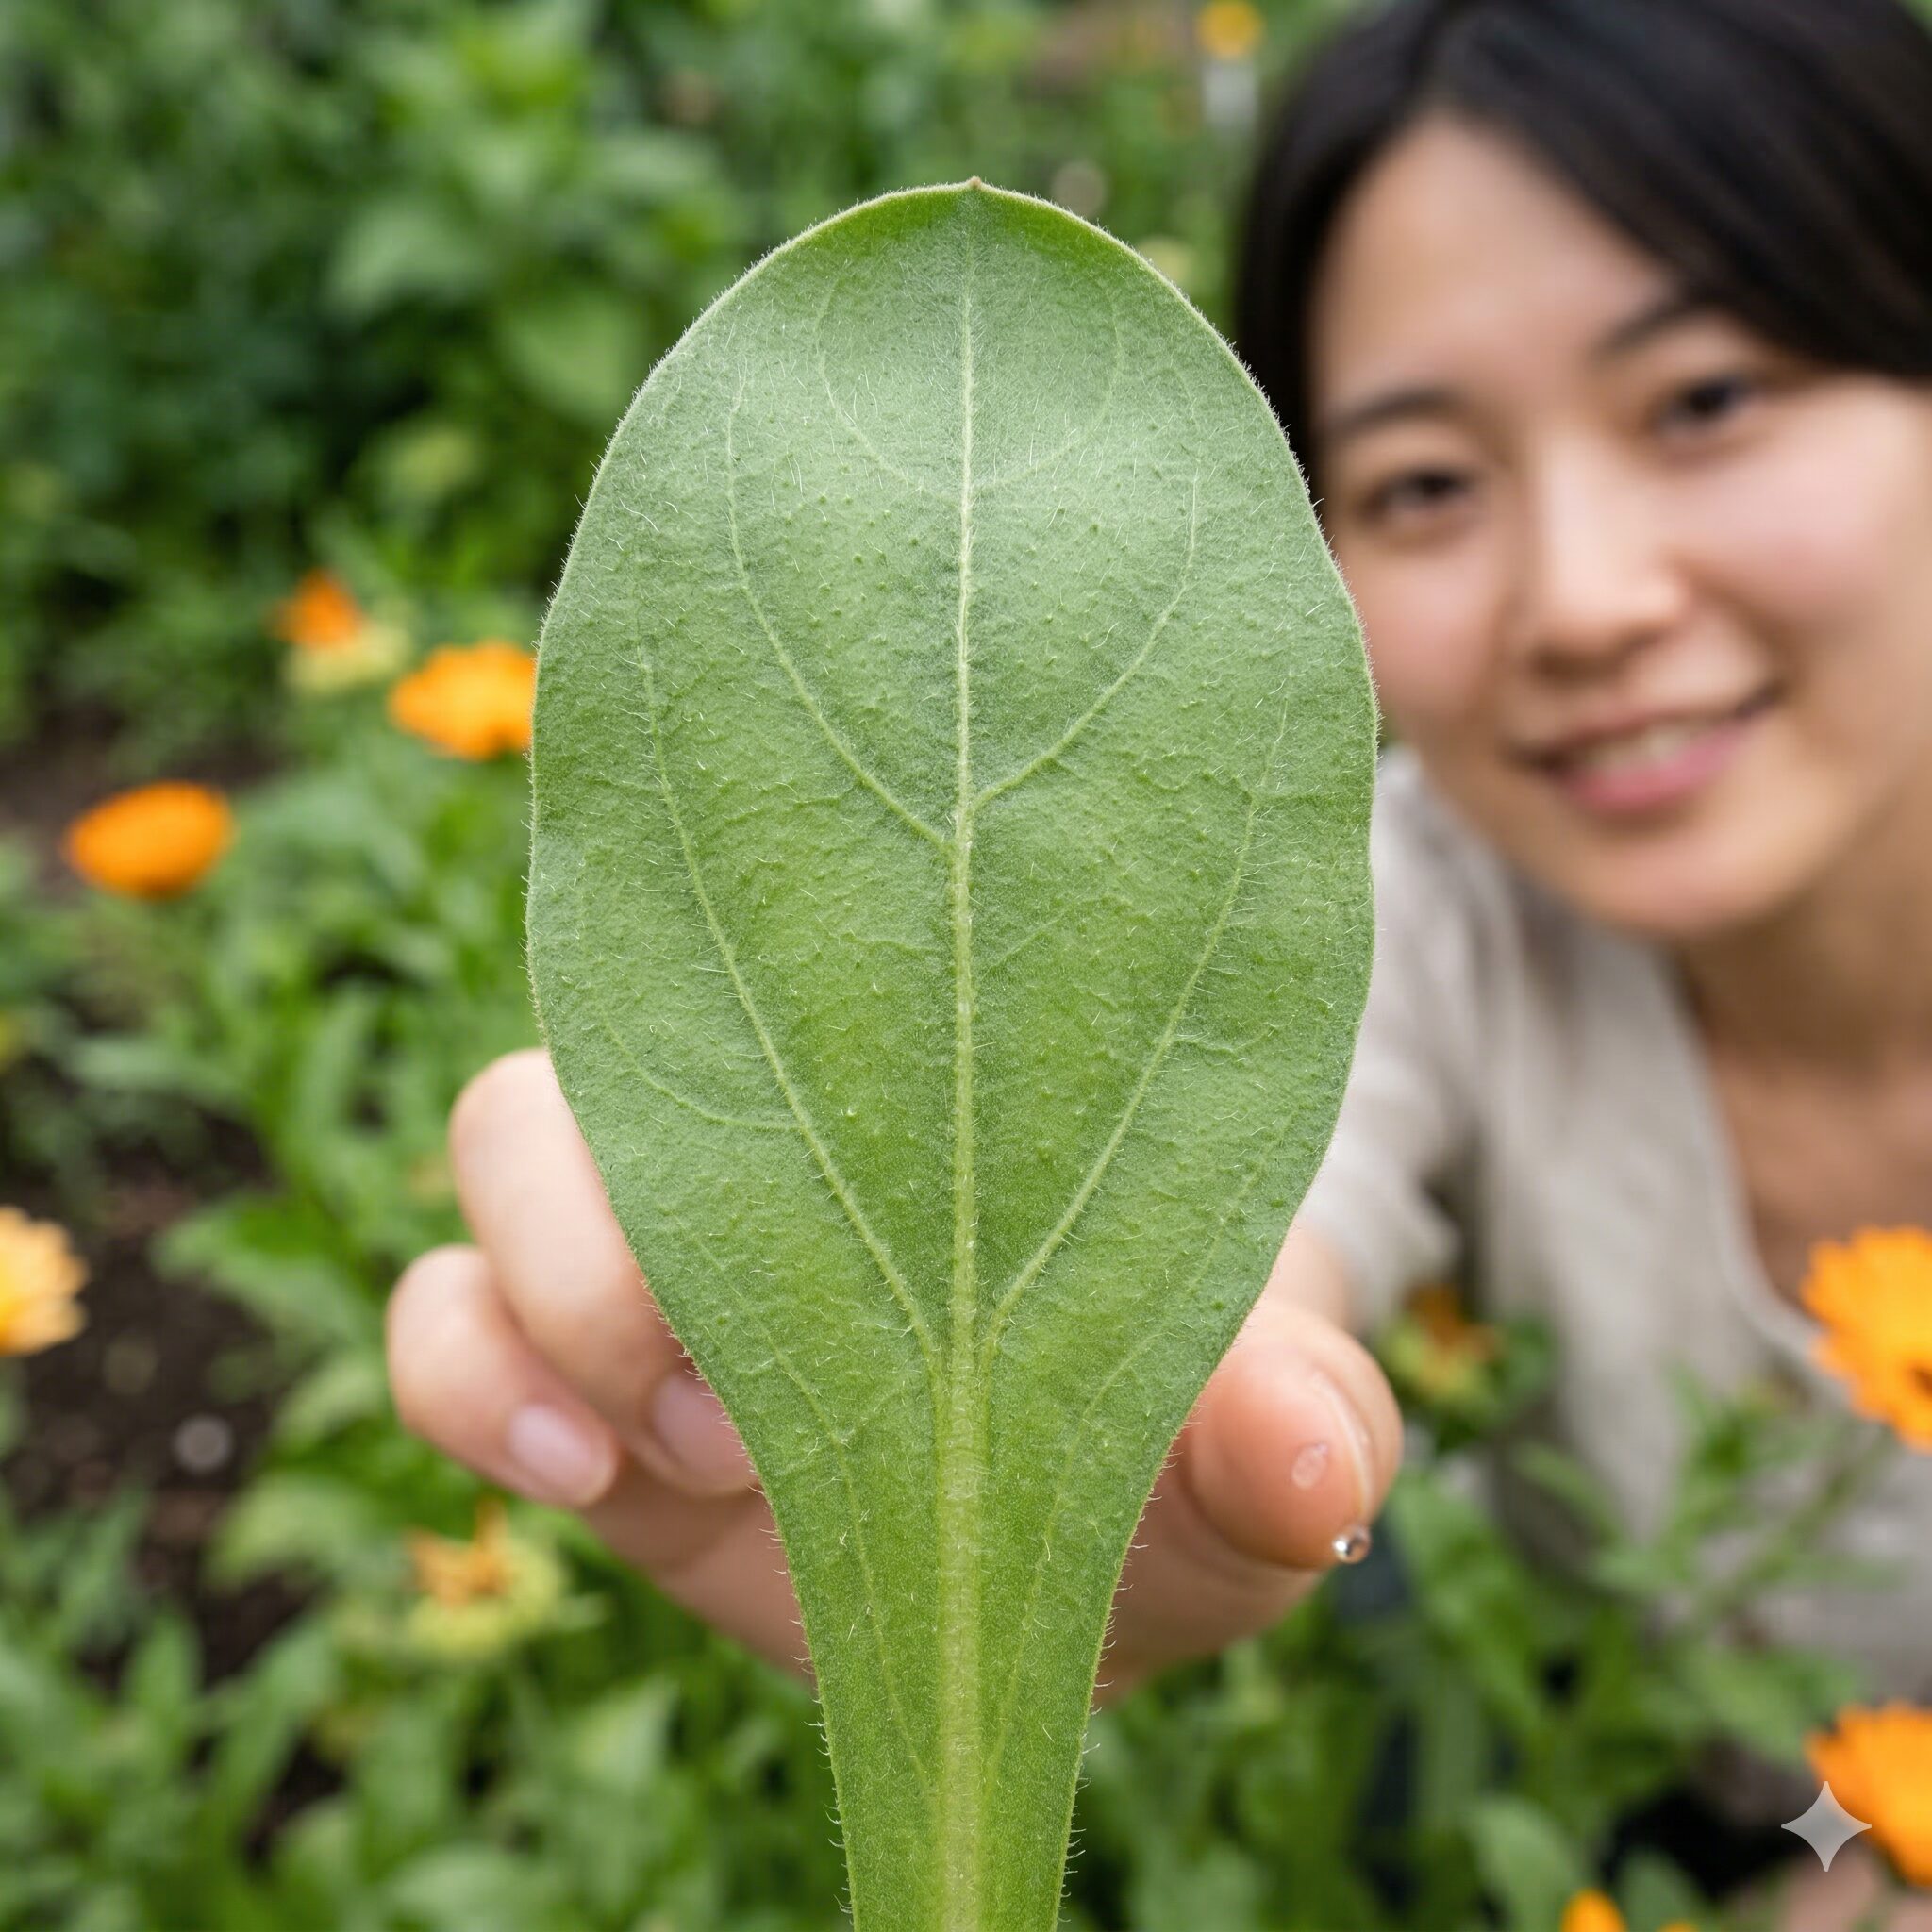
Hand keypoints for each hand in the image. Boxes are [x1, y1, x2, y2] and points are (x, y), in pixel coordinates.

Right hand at [387, 1048, 1402, 1703]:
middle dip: (626, 1213)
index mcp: (931, 1084)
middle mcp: (778, 1124)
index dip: (797, 1019)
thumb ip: (1305, 1430)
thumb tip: (1316, 1465)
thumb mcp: (1273, 1437)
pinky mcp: (582, 1385)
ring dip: (545, 1300)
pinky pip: (440, 1333)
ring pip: (492, 1150)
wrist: (1100, 1551)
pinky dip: (468, 1386)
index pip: (806, 942)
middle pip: (624, 1021)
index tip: (873, 1212)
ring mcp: (660, 1250)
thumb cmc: (1194, 1437)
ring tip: (697, 1448)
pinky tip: (589, 1478)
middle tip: (748, 1395)